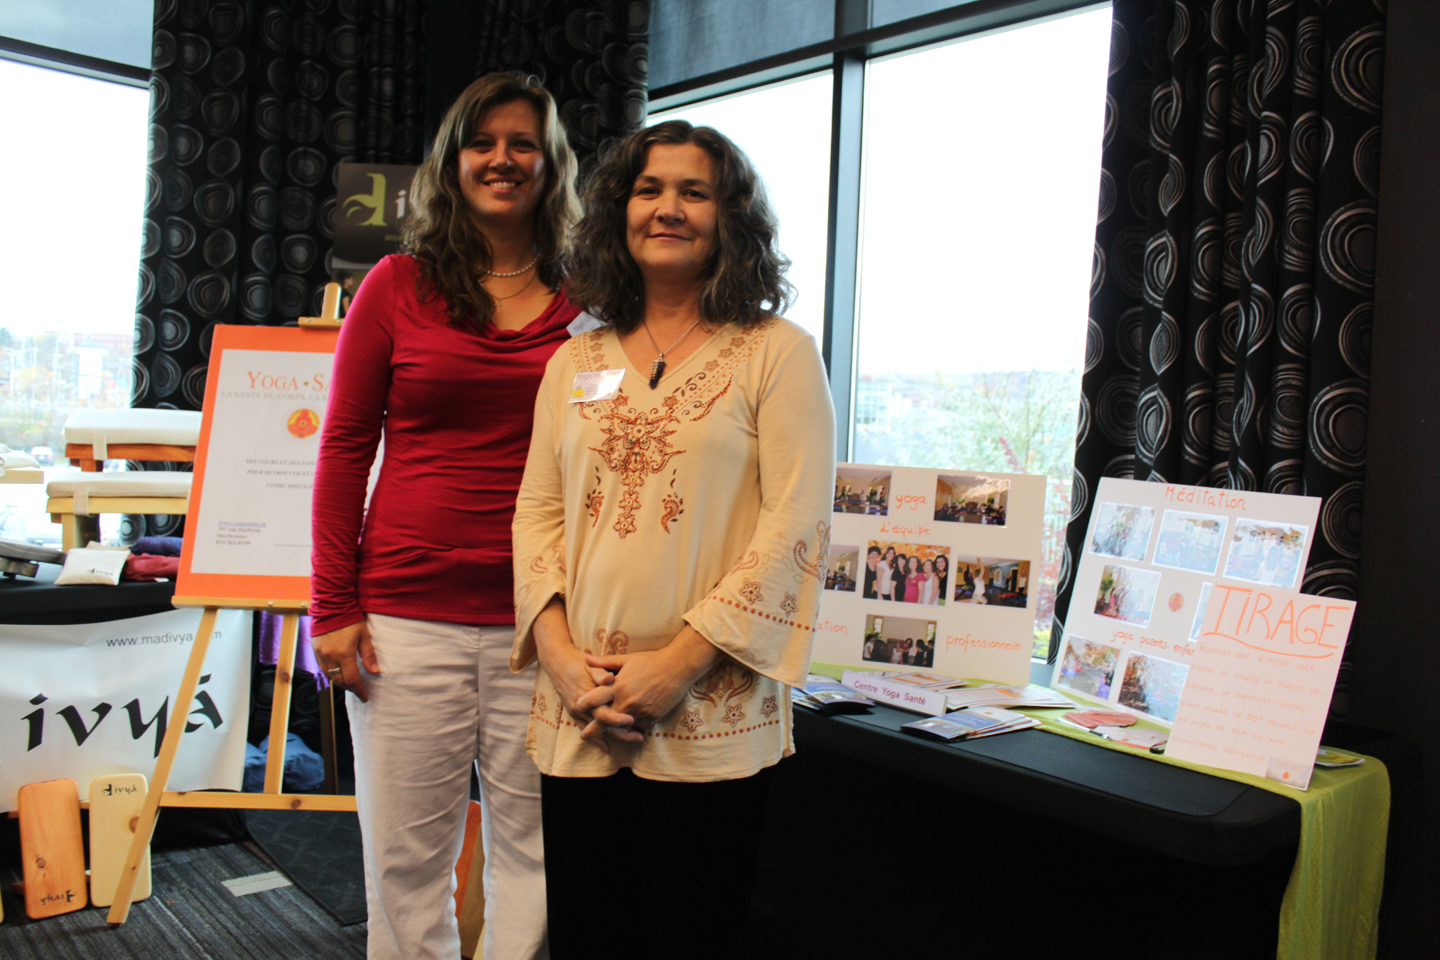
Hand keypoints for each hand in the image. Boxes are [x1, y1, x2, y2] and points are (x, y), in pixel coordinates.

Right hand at [310, 621, 378, 701]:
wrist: (331, 606)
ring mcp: (321, 654)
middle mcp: (330, 656)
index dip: (359, 690)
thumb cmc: (350, 619)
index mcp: (343, 654)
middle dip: (350, 688)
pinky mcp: (315, 649)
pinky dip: (331, 673)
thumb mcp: (364, 636)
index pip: (351, 680)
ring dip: (339, 681)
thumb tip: (375, 671)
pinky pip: (322, 667)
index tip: (365, 696)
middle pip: (339, 681)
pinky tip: (338, 671)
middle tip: (359, 690)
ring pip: (329, 676)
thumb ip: (369, 655)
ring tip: (349, 682)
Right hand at [532, 599, 639, 753]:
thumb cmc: (577, 662)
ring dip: (614, 737)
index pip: (603, 712)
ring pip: (596, 731)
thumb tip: (609, 677)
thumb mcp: (589, 665)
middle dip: (622, 733)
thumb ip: (599, 672)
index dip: (617, 718)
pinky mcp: (575, 714)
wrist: (557, 664)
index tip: (632, 720)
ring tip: (633, 739)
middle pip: (603, 726)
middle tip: (639, 736)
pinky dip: (597, 740)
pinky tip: (608, 748)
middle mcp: (582, 707)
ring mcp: (577, 712)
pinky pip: (586, 730)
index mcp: (587, 695)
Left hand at [580, 626, 720, 730]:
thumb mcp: (626, 659)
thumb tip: (586, 658)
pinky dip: (633, 727)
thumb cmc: (651, 661)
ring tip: (607, 734)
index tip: (578, 707)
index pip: (594, 701)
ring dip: (615, 731)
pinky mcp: (652, 717)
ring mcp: (640, 712)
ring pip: (622, 728)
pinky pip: (638, 726)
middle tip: (585, 734)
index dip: (584, 705)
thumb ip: (604, 662)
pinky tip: (630, 728)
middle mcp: (627, 702)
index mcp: (617, 687)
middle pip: (605, 721)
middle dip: (594, 729)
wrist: (677, 667)